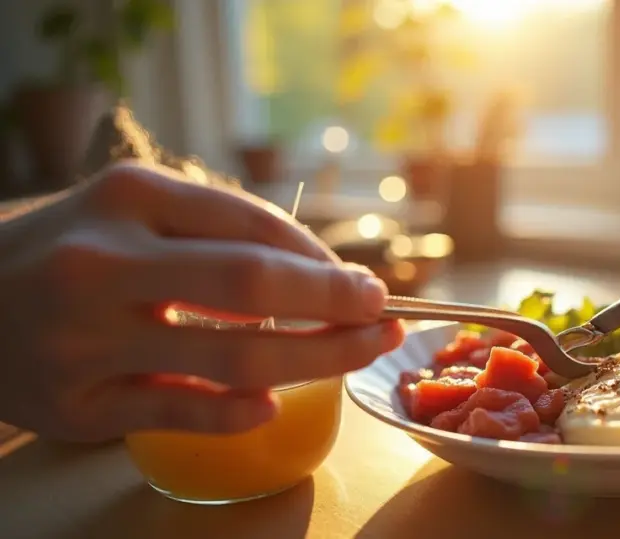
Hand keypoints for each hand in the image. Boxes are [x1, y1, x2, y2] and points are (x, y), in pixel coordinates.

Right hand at [0, 162, 403, 441]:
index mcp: (127, 197)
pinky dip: (237, 412)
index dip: (324, 261)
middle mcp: (103, 262)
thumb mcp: (130, 209)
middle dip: (336, 305)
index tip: (365, 285)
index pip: (254, 226)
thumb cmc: (69, 247)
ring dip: (315, 360)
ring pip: (230, 357)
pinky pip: (179, 412)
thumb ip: (215, 229)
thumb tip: (319, 272)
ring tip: (358, 355)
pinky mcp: (75, 404)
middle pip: (252, 286)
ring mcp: (86, 338)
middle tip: (384, 319)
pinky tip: (272, 403)